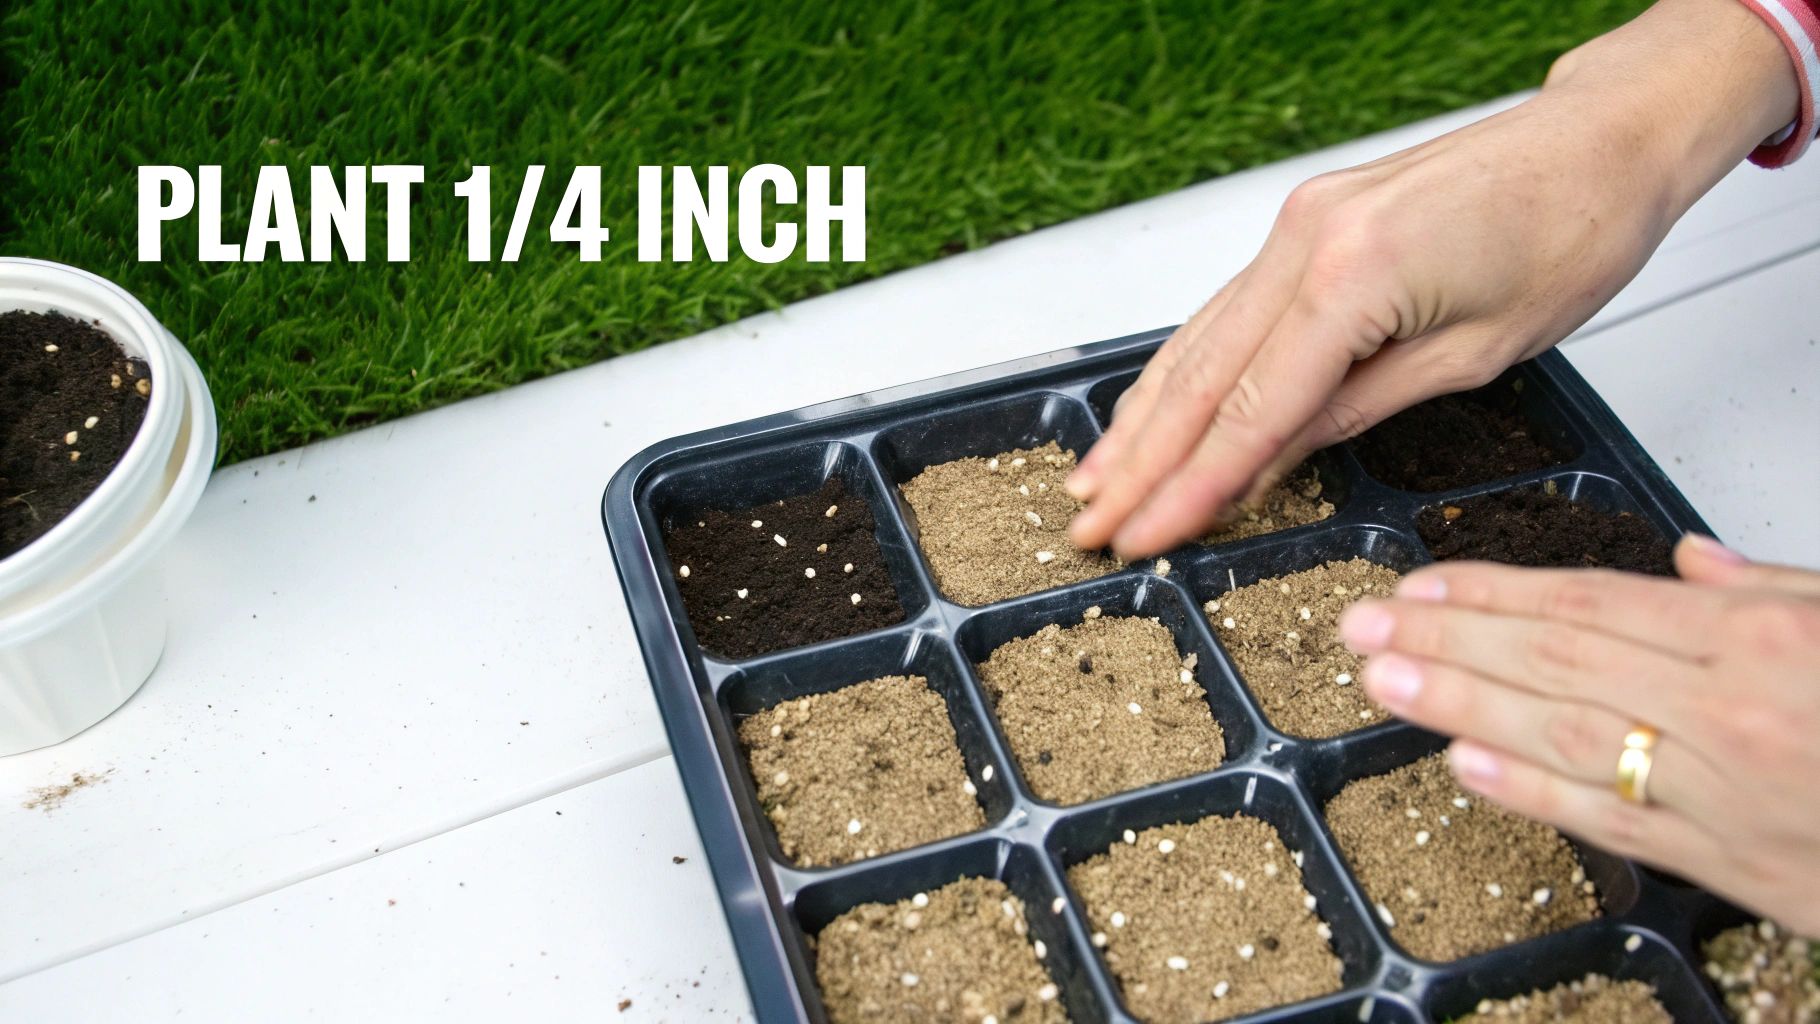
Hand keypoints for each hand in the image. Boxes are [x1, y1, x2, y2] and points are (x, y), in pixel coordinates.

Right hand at [1065, 0, 1795, 559]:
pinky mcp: (1308, 222)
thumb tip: (1271, 459)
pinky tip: (1154, 408)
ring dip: (1144, 418)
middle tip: (1089, 524)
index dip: (1189, 487)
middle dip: (1141, 462)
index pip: (1250, 410)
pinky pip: (1229, 309)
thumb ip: (1357, 407)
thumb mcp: (1474, 353)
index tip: (1142, 537)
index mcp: (1351, 276)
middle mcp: (1306, 241)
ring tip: (1096, 478)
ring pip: (1200, 340)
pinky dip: (1187, 367)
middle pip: (1202, 378)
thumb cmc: (1571, 232)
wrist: (1601, 138)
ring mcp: (1299, 225)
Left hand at [1338, 535, 1819, 934]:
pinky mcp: (1728, 863)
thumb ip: (1774, 588)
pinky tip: (1461, 764)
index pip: (1591, 605)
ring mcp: (1722, 791)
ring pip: (1564, 737)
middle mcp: (1730, 711)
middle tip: (1363, 625)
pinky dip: (1529, 792)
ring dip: (1458, 707)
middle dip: (1448, 641)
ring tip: (1383, 680)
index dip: (1493, 593)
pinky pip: (1611, 821)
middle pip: (1555, 665)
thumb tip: (1693, 561)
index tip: (1421, 584)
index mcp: (1762, 640)